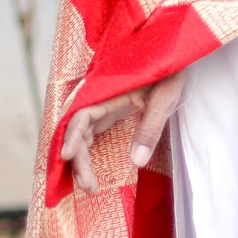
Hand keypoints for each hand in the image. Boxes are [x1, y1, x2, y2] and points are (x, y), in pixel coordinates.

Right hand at [60, 70, 187, 194]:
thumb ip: (150, 129)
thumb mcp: (164, 99)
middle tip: (89, 187)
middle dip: (77, 158)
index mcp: (106, 90)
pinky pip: (89, 131)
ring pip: (81, 133)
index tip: (66, 156)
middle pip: (76, 129)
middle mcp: (98, 97)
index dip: (71, 137)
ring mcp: (101, 103)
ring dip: (81, 158)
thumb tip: (136, 162)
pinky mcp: (107, 109)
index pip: (80, 115)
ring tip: (90, 185)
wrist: (172, 50)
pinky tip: (90, 170)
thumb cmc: (169, 69)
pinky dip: (86, 150)